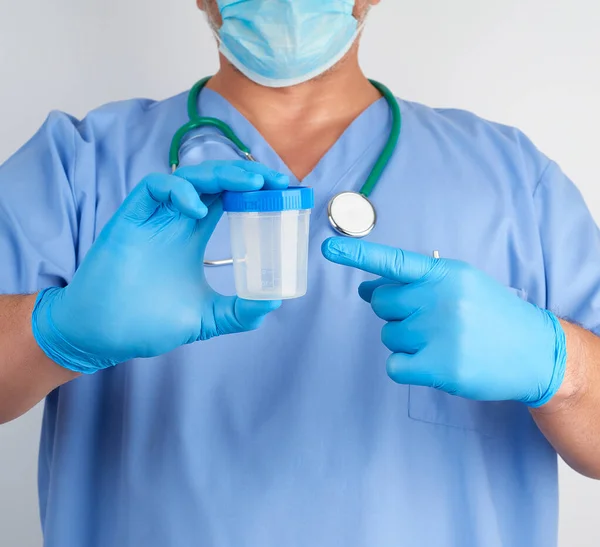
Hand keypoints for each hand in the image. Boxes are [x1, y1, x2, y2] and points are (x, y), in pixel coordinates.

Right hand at [32, 161, 288, 373]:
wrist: (103, 335)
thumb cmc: (147, 322)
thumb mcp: (206, 318)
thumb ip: (238, 312)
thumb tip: (274, 304)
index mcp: (193, 236)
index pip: (228, 198)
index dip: (253, 190)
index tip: (282, 191)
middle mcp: (176, 220)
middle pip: (214, 182)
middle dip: (246, 175)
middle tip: (276, 180)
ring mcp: (154, 217)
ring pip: (189, 177)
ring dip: (222, 175)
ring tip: (252, 185)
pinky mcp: (130, 218)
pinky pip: (154, 187)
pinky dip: (179, 190)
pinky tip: (198, 210)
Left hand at [322, 237, 566, 406]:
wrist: (536, 352)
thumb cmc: (492, 315)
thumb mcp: (460, 286)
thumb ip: (414, 284)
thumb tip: (367, 287)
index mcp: (445, 274)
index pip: (394, 261)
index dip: (358, 254)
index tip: (328, 248)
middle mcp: (441, 299)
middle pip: (382, 303)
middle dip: (394, 311)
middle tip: (424, 319)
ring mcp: (441, 333)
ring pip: (388, 335)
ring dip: (405, 340)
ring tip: (439, 341)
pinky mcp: (441, 366)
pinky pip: (395, 365)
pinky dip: (406, 366)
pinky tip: (432, 362)